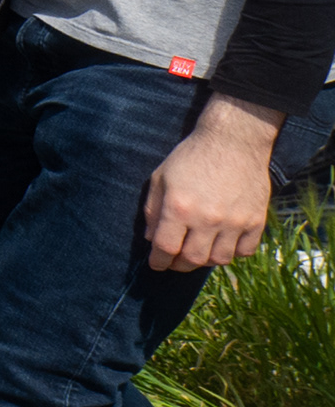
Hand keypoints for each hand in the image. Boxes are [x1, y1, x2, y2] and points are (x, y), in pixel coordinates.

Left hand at [143, 99, 283, 272]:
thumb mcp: (161, 177)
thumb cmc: (191, 157)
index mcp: (179, 208)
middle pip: (192, 259)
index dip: (158, 260)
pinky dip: (233, 253)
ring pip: (219, 259)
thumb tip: (151, 239)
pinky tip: (223, 244)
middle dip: (179, 265)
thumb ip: (152, 210)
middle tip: (175, 262)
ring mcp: (235, 222)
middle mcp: (207, 219)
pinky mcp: (256, 221)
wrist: (233, 141)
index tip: (156, 264)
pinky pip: (244, 251)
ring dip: (205, 260)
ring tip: (198, 251)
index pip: (165, 248)